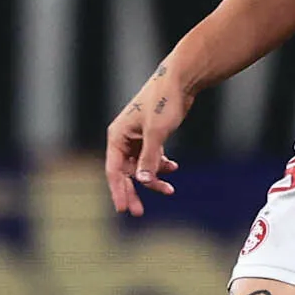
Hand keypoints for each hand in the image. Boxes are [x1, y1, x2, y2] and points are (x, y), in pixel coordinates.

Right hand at [104, 70, 191, 215]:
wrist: (180, 80)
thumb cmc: (164, 102)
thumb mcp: (156, 133)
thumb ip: (149, 158)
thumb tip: (142, 182)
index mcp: (117, 136)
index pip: (114, 170)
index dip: (118, 191)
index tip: (124, 209)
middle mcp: (123, 138)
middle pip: (125, 172)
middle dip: (133, 191)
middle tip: (138, 213)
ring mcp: (137, 138)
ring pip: (140, 167)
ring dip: (153, 179)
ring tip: (169, 190)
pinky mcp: (150, 136)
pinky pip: (151, 158)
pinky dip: (161, 165)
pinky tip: (173, 168)